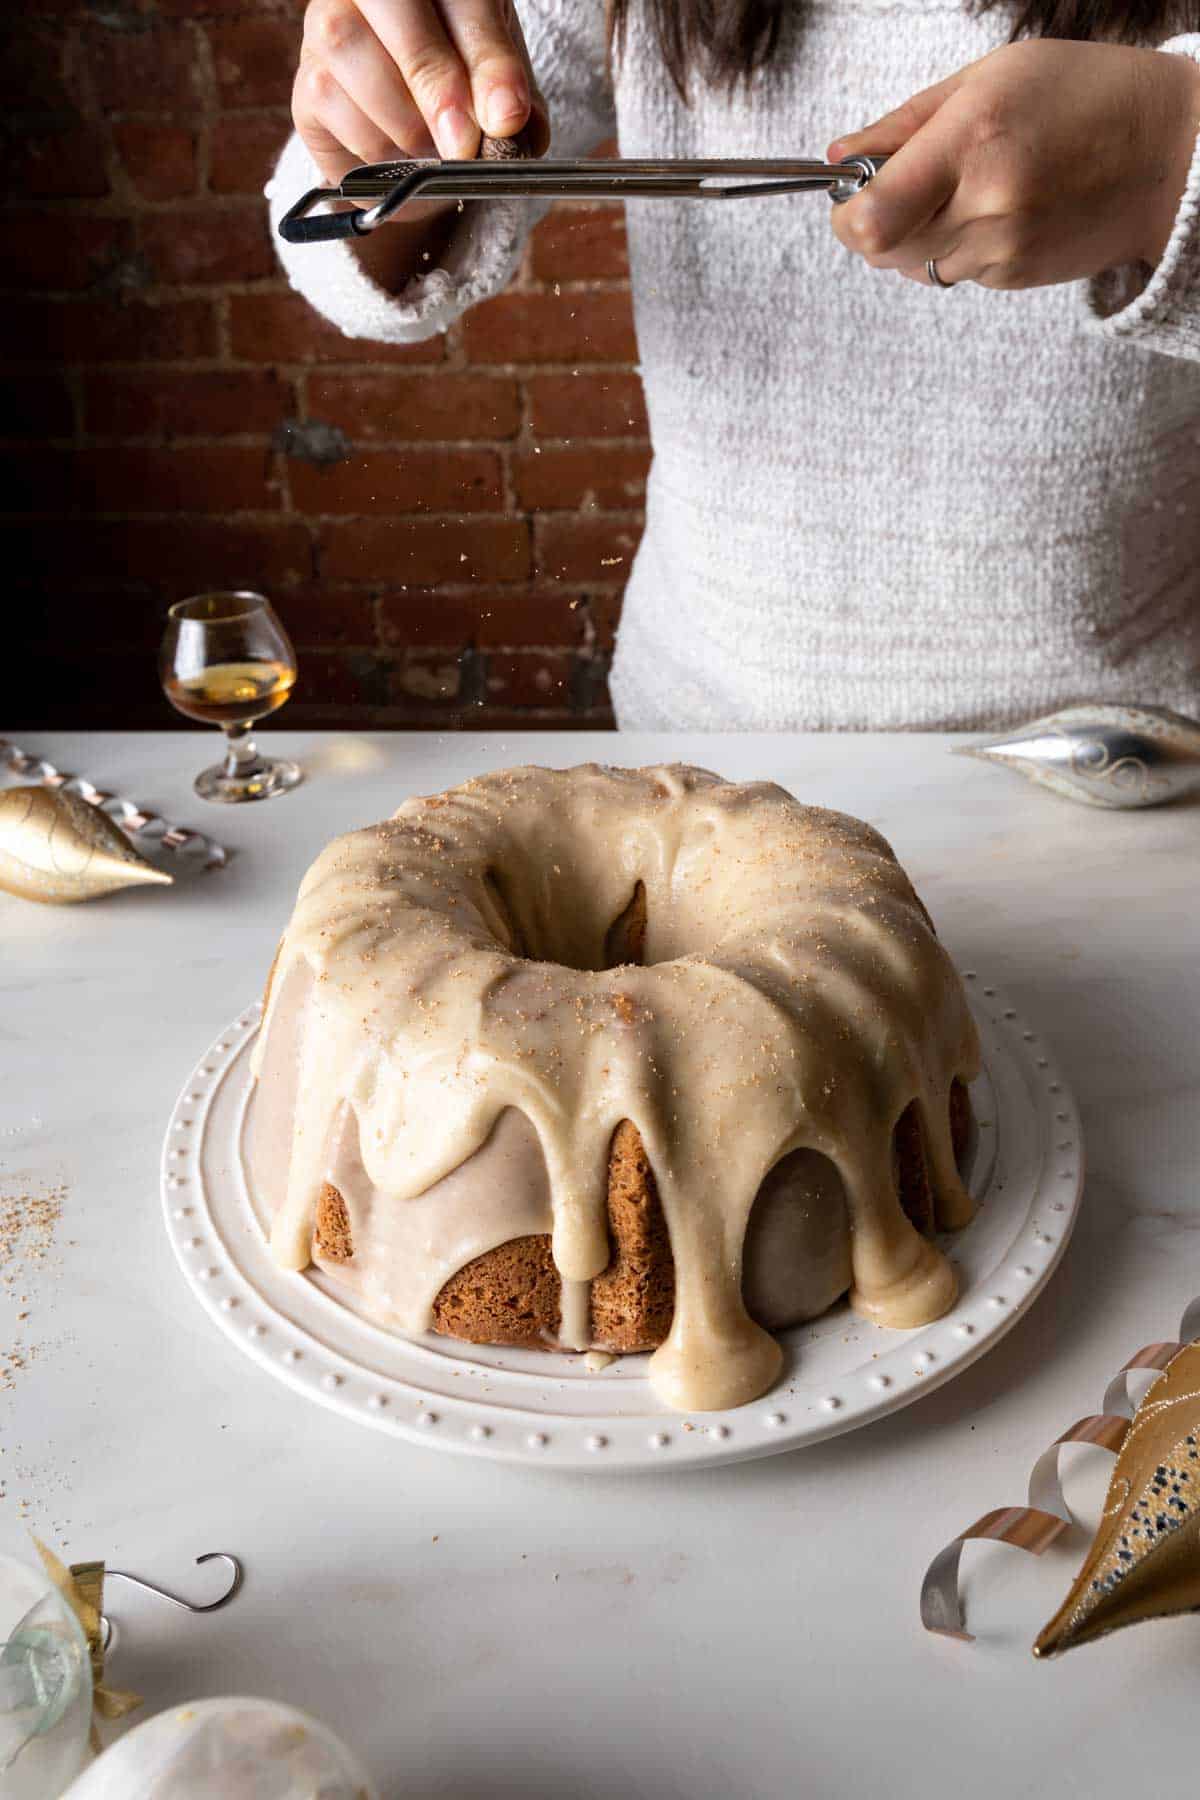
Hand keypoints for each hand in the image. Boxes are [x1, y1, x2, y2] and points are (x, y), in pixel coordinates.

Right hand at [294, 0, 549, 181]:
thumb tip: (506, 119)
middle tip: (464, 143)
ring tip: (431, 151)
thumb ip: (511, 101)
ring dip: (404, 124)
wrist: (424, 151)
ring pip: (355, 56)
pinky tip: (395, 154)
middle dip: (435, 83)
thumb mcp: (502, 97)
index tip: (506, 116)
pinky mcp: (307, 79)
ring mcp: (330, 23)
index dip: (485, 58)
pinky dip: (372, 145)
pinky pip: (331, 103)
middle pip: (395, 5)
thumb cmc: (466, 104)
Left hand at [828, 41, 1199, 289]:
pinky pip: (953, 273)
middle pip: (881, 249)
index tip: (848, 194)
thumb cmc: (1080, 95)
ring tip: (965, 189)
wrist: (1165, 152)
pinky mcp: (1015, 277)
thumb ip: (905, 122)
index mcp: (972, 138)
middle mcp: (986, 202)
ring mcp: (1003, 247)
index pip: (870, 216)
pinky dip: (956, 246)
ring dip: (915, 236)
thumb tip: (839, 156)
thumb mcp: (989, 77)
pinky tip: (997, 208)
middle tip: (899, 187)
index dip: (844, 213)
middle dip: (873, 223)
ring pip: (913, 266)